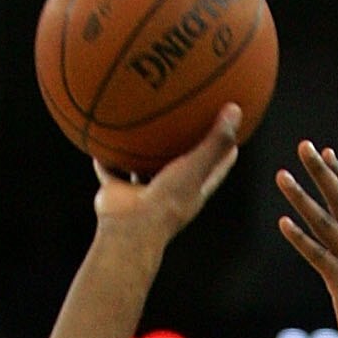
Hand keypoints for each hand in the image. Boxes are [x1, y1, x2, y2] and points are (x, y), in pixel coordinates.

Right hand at [92, 105, 243, 243]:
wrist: (129, 228)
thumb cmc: (167, 202)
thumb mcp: (196, 167)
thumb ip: (214, 141)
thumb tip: (236, 109)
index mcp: (192, 192)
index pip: (214, 171)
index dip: (225, 155)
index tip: (233, 138)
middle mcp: (168, 193)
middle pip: (179, 167)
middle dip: (183, 148)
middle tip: (187, 123)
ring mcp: (142, 193)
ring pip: (142, 167)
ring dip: (141, 151)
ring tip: (141, 126)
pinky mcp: (118, 192)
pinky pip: (110, 169)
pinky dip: (105, 156)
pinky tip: (101, 136)